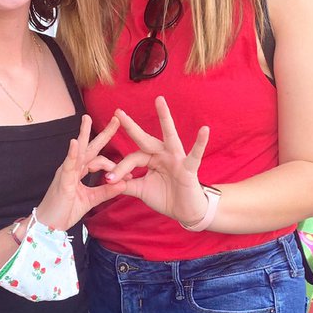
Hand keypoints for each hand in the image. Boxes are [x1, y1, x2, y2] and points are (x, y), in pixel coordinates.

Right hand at [34, 114, 129, 231]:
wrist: (49, 226)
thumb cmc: (66, 211)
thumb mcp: (91, 200)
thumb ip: (106, 191)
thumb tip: (123, 184)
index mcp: (78, 171)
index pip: (98, 158)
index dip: (114, 164)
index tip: (130, 176)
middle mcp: (72, 168)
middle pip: (89, 147)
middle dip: (103, 133)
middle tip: (115, 119)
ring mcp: (65, 172)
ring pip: (77, 150)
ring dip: (82, 134)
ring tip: (87, 119)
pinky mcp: (62, 181)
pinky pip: (67, 165)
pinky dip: (71, 154)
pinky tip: (74, 142)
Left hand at [106, 97, 210, 224]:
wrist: (186, 211)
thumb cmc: (166, 197)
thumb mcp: (142, 190)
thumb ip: (127, 185)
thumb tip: (108, 181)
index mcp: (151, 158)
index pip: (132, 158)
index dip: (120, 169)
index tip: (108, 179)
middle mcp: (163, 154)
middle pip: (145, 139)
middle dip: (131, 126)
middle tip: (117, 111)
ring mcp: (177, 158)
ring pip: (169, 136)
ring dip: (165, 118)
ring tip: (160, 101)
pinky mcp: (189, 167)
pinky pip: (195, 154)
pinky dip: (200, 143)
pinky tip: (204, 130)